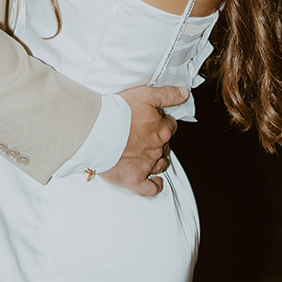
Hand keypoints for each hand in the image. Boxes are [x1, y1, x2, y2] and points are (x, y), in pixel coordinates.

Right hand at [100, 83, 189, 197]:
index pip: (171, 126)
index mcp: (162, 130)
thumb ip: (168, 95)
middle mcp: (157, 149)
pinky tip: (156, 182)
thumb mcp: (146, 94)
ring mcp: (147, 166)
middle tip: (143, 134)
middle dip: (158, 140)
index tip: (152, 119)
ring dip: (157, 159)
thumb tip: (184, 94)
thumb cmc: (118, 111)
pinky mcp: (134, 180)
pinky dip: (155, 185)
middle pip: (165, 145)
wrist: (96, 130)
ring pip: (160, 164)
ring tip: (145, 153)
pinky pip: (151, 188)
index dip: (162, 121)